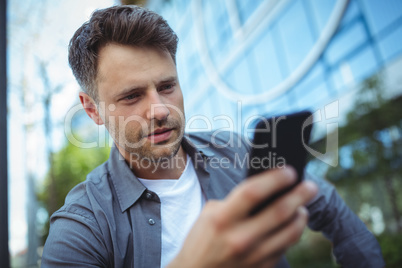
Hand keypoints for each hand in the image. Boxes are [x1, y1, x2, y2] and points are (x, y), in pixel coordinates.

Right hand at [167, 167, 317, 267]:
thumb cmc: (201, 240)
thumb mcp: (210, 214)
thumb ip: (235, 202)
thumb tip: (264, 190)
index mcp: (222, 219)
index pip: (253, 192)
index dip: (274, 179)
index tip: (289, 171)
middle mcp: (239, 238)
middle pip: (279, 212)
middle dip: (300, 195)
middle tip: (310, 186)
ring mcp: (252, 257)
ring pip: (290, 233)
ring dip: (301, 216)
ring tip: (302, 207)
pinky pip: (284, 248)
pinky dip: (291, 234)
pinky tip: (291, 226)